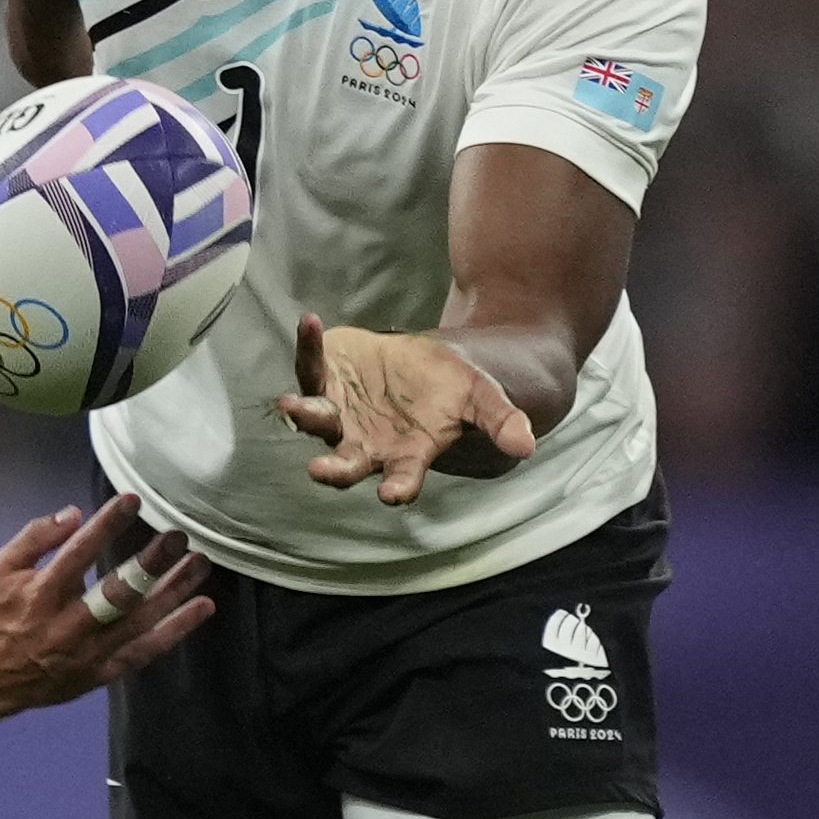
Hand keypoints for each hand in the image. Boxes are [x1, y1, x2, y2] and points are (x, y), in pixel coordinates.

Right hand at [0, 495, 213, 708]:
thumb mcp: (2, 568)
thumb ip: (35, 537)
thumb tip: (72, 512)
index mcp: (41, 594)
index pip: (78, 554)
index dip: (105, 526)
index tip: (132, 500)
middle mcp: (69, 625)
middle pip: (118, 592)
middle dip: (151, 563)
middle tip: (178, 537)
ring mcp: (89, 652)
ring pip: (140, 621)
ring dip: (174, 591)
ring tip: (200, 563)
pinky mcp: (103, 671)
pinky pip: (146, 651)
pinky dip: (176, 630)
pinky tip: (202, 606)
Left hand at [273, 314, 537, 505]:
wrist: (428, 364)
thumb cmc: (456, 390)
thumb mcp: (483, 399)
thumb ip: (501, 421)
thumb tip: (527, 445)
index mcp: (405, 454)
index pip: (401, 479)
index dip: (398, 488)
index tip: (394, 495)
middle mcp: (365, 442)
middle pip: (344, 462)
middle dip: (333, 470)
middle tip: (319, 471)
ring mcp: (339, 412)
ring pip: (315, 417)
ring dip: (303, 413)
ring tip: (291, 404)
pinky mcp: (325, 377)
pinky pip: (311, 365)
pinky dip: (308, 347)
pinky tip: (309, 323)